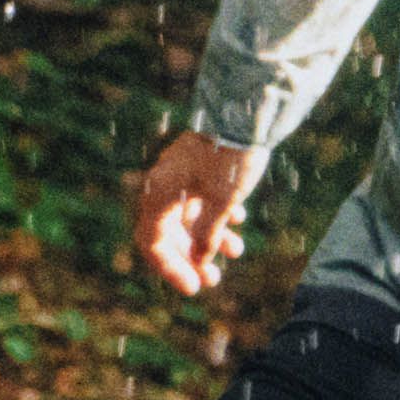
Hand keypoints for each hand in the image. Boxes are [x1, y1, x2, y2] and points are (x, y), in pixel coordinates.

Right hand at [134, 131, 266, 295]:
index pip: (152, 241)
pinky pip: (202, 199)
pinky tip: (238, 221)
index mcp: (161, 192)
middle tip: (213, 280)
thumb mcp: (222, 201)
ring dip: (210, 238)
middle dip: (191, 258)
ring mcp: (182, 175)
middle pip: (170, 233)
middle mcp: (166, 184)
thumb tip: (201, 260)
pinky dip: (217, 215)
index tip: (192, 287)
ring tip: (236, 250)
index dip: (170, 268)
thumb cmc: (231, 156)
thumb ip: (208, 233)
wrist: (246, 111)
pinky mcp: (199, 167)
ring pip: (190, 217)